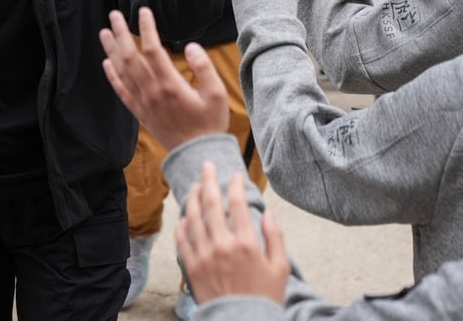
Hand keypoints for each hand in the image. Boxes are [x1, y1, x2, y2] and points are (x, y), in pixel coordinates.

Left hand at [99, 7, 228, 149]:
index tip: (144, 12)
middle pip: (131, 57)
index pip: (153, 50)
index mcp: (171, 85)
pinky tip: (106, 64)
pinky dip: (112, 76)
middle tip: (113, 15)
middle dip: (121, 34)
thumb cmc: (210, 123)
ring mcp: (143, 103)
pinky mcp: (140, 112)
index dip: (147, 29)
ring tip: (104, 33)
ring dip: (112, 51)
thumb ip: (204, 68)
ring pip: (122, 72)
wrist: (197, 153)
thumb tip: (191, 46)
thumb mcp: (218, 94)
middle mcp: (152, 92)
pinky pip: (121, 92)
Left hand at [176, 164, 289, 304]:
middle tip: (207, 166)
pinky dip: (182, 223)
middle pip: (210, 203)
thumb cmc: (264, 298)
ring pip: (193, 217)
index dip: (234, 185)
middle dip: (208, 180)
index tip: (235, 176)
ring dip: (192, 197)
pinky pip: (182, 238)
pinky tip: (185, 216)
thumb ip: (275, 238)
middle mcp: (222, 245)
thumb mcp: (280, 268)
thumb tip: (268, 213)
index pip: (236, 204)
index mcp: (246, 244)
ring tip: (194, 186)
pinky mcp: (191, 266)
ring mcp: (204, 255)